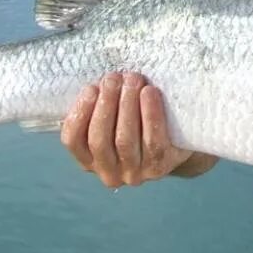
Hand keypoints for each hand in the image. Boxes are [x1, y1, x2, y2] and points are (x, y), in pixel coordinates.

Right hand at [61, 72, 199, 186]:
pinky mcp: (159, 166)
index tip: (91, 88)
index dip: (79, 112)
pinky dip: (150, 113)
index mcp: (89, 160)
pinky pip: (153, 140)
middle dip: (105, 104)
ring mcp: (134, 173)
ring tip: (131, 80)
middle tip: (113, 78)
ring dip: (126, 105)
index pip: (73, 140)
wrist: (179, 142)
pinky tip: (149, 92)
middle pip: (99, 139)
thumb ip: (102, 107)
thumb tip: (100, 81)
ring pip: (124, 139)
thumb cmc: (139, 123)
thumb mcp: (114, 119)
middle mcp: (109, 173)